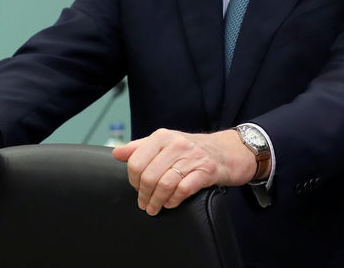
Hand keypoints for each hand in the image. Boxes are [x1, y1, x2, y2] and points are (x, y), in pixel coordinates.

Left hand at [112, 128, 254, 215]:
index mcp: (162, 136)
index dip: (132, 180)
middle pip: (148, 175)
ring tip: (154, 208)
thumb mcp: (165, 143)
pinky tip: (171, 203)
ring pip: (164, 184)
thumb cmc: (192, 150)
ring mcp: (192, 157)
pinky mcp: (206, 171)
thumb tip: (116, 153)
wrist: (227, 151)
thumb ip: (140, 148)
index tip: (136, 188)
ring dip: (156, 201)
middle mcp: (176, 144)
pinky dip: (173, 200)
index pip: (136, 161)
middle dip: (143, 195)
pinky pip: (183, 190)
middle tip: (144, 204)